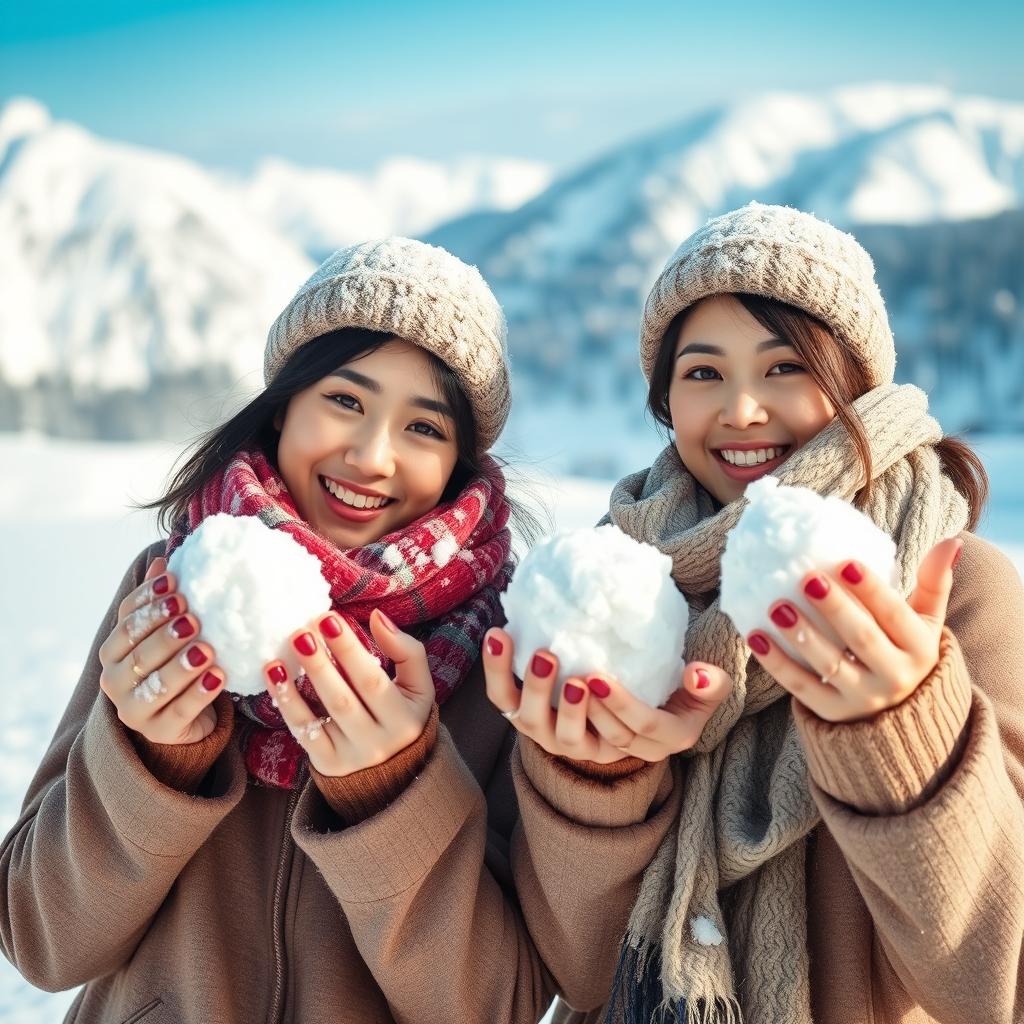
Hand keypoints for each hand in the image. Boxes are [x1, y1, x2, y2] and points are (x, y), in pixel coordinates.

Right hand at [98, 556, 225, 743]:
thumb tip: (163, 560)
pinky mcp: (158, 731)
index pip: (127, 622)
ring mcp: (133, 709)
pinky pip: (179, 712)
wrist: (182, 716)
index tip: (176, 586)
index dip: (150, 603)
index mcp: (113, 650)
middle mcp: (114, 680)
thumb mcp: (165, 632)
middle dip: (166, 634)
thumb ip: (160, 601)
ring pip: (157, 685)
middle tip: (193, 619)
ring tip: (207, 650)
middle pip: (140, 653)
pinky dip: (199, 694)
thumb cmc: (173, 663)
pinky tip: (218, 678)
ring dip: (182, 666)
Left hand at [264, 609, 434, 776]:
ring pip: (322, 716)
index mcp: (404, 718)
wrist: (397, 769)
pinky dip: (286, 704)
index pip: (372, 680)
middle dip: (321, 663)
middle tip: (302, 631)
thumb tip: (378, 617)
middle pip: (344, 699)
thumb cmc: (403, 713)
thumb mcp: (418, 686)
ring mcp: (351, 756)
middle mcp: (379, 741)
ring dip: (298, 682)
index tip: (329, 619)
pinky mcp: (328, 764)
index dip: (350, 650)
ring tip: (284, 651)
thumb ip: (406, 651)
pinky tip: (274, 675)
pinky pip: (303, 733)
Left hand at [482, 628, 731, 762]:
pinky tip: (499, 636)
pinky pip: (509, 703)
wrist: (634, 698)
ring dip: (533, 691)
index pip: (635, 731)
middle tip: (559, 662)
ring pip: (542, 728)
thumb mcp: (701, 691)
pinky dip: (499, 673)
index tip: (598, 677)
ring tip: (537, 653)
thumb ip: (708, 684)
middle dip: (568, 706)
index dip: (617, 708)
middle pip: (582, 739)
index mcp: (655, 741)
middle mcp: (606, 749)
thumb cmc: (672, 687)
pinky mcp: (537, 720)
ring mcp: (567, 739)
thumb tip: (697, 673)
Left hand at [747, 537, 962, 722]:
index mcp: (920, 649)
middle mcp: (895, 678)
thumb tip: (952, 539)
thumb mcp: (925, 622)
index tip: (845, 561)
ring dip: (800, 635)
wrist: (899, 717)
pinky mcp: (832, 713)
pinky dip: (776, 663)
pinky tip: (755, 636)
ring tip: (776, 606)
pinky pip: (801, 688)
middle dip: (835, 608)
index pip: (896, 616)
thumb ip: (934, 582)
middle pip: (862, 639)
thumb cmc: (903, 649)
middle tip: (806, 577)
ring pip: (828, 666)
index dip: (872, 590)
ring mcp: (862, 699)